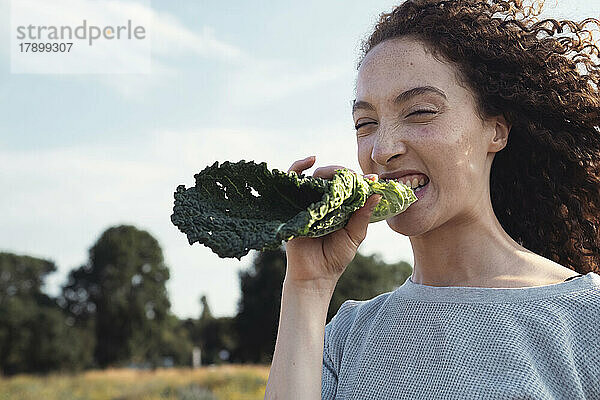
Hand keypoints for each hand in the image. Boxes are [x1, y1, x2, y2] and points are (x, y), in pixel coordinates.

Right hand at [284, 156, 381, 289]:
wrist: (314, 276)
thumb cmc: (335, 258)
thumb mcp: (354, 236)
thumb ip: (363, 217)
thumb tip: (377, 195)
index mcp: (340, 207)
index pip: (349, 186)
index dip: (361, 180)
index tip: (373, 179)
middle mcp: (324, 202)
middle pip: (332, 177)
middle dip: (345, 174)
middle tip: (357, 177)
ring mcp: (307, 202)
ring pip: (315, 176)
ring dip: (329, 170)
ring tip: (341, 174)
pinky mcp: (291, 204)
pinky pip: (292, 180)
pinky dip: (299, 167)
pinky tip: (311, 160)